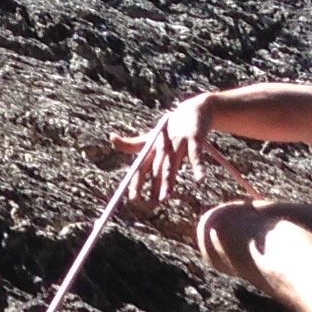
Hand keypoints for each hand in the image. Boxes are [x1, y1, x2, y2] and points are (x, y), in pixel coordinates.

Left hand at [117, 93, 219, 208]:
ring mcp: (178, 141)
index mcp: (152, 147)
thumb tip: (111, 137)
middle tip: (150, 203)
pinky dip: (198, 166)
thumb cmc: (170, 127)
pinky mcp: (194, 137)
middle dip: (152, 185)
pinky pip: (196, 154)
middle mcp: (163, 144)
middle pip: (156, 167)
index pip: (141, 166)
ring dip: (168, 179)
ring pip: (172, 162)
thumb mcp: (151, 136)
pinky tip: (200, 179)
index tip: (134, 199)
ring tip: (166, 196)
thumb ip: (133, 143)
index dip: (137, 182)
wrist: (194, 108)